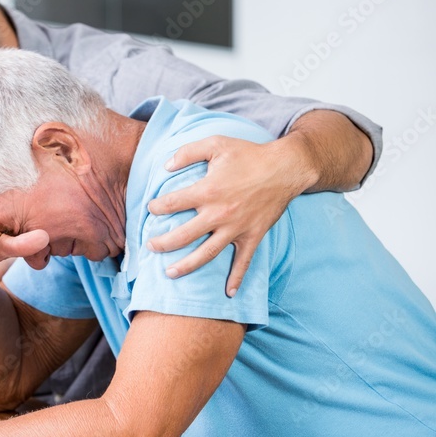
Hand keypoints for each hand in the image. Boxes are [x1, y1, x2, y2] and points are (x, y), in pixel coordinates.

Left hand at [147, 136, 308, 295]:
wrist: (286, 167)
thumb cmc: (249, 154)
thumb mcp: (216, 144)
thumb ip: (187, 152)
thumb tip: (164, 165)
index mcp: (207, 190)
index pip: (173, 203)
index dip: (157, 207)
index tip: (151, 209)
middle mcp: (219, 213)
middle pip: (184, 235)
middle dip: (163, 243)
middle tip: (150, 247)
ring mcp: (236, 228)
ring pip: (207, 253)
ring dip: (187, 265)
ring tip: (169, 273)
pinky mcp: (253, 235)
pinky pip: (244, 261)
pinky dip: (237, 278)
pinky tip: (228, 293)